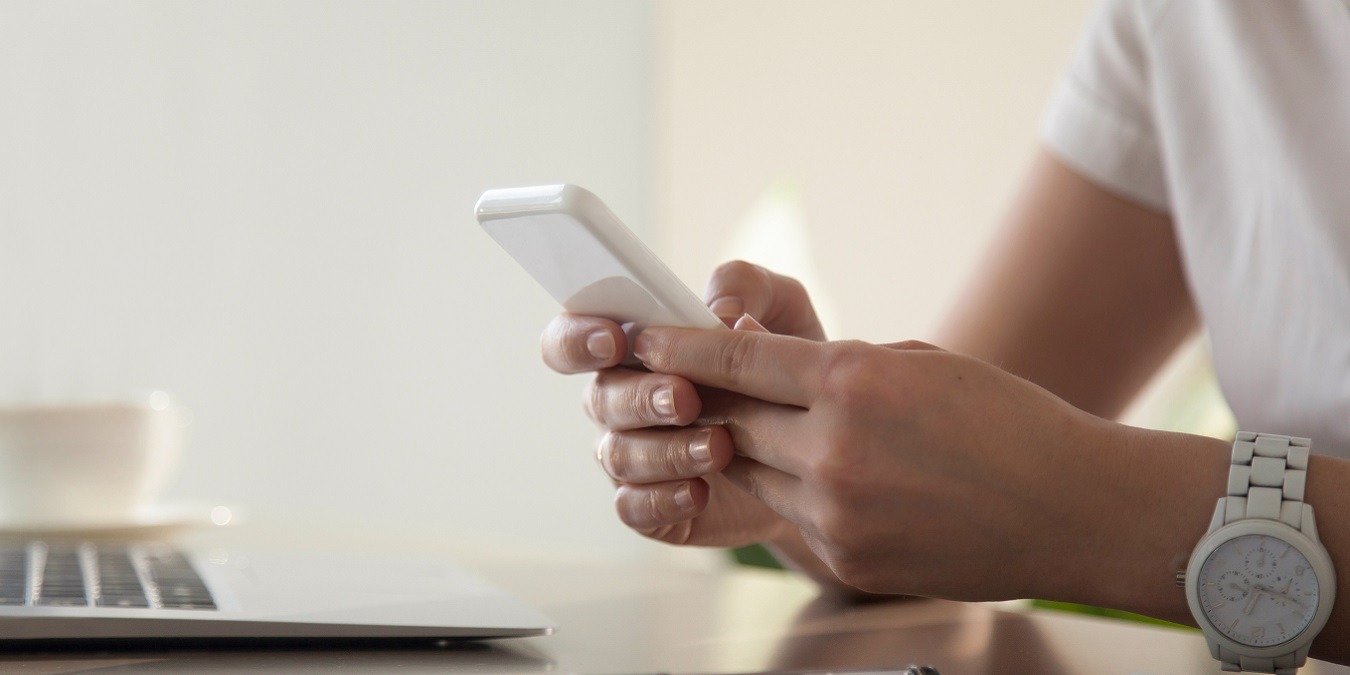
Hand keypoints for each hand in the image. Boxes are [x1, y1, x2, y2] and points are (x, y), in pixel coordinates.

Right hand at [540, 261, 825, 547]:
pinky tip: (701, 491)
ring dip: (665, 450)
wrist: (821, 449)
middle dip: (641, 397)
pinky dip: (664, 499)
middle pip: (600, 398)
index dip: (578, 338)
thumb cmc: (787, 368)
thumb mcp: (783, 311)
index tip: (614, 340)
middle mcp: (621, 401)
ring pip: (619, 454)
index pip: (572, 338)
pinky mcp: (651, 506)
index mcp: (633, 349)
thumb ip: (748, 287)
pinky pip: (633, 507)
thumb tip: (719, 310)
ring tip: (718, 447)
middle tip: (687, 398)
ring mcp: (632, 456)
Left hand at [630, 326, 1113, 599]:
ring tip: (786, 434)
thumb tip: (779, 367)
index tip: (644, 338)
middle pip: (730, 420)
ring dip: (754, 450)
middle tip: (695, 387)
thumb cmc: (1009, 423)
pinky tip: (839, 480)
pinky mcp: (844, 557)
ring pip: (753, 472)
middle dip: (708, 402)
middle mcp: (833, 448)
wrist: (1072, 509)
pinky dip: (797, 493)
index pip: (736, 360)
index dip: (679, 347)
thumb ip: (840, 366)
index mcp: (852, 382)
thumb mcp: (920, 363)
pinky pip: (791, 516)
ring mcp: (836, 511)